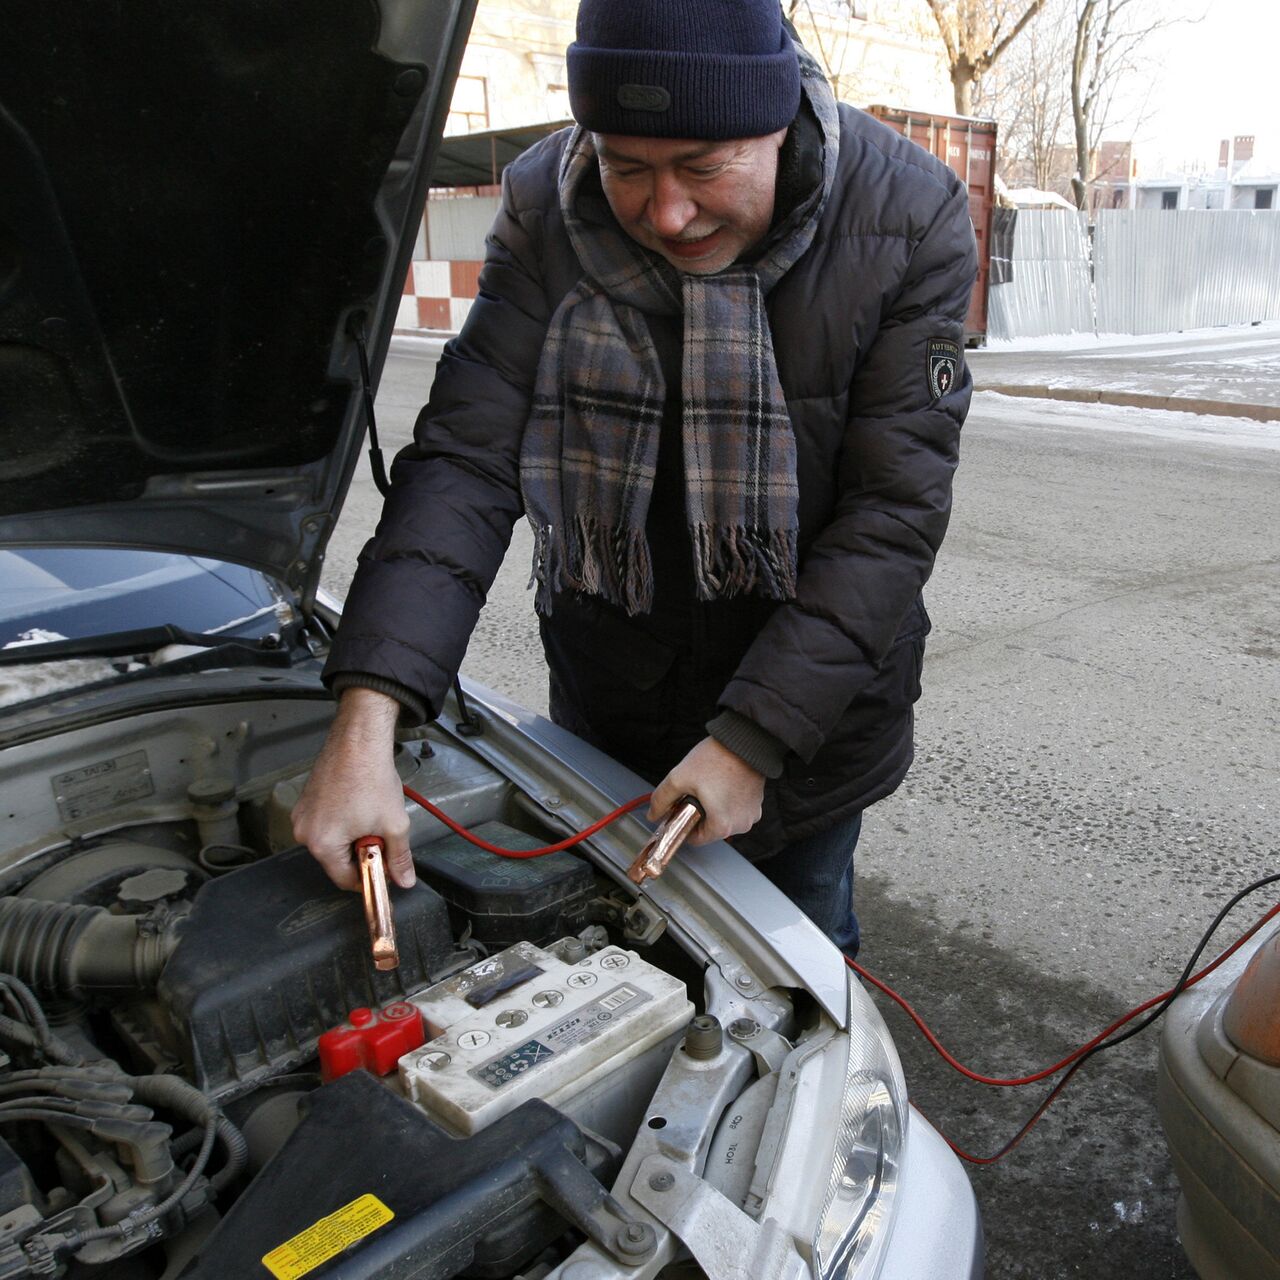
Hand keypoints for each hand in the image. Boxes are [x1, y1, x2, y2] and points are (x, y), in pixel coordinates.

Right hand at [292, 688, 414, 891]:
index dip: (370, 878)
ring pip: (332, 840)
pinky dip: (344, 821)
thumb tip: (404, 880)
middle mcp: (304, 832)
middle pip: (337, 860)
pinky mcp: (306, 800)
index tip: (385, 870)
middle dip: (362, 853)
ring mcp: (302, 814)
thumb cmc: (371, 777)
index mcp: (321, 844)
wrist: (359, 740)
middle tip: (382, 835)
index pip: (345, 879)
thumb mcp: (394, 825)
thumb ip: (399, 858)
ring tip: (371, 814)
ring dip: (354, 836)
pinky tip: (360, 804)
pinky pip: (326, 822)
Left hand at [648, 736, 764, 846]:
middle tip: (696, 791)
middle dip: (699, 813)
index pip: (695, 839)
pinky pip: (736, 808)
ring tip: (711, 784)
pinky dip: (728, 799)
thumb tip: (653, 814)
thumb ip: (662, 799)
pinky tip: (723, 782)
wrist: (745, 740)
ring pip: (723, 818)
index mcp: (722, 825)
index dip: (683, 824)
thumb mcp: (679, 778)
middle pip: (710, 828)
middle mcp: (740, 825)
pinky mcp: (758, 803)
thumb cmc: (717, 758)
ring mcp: (751, 814)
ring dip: (714, 806)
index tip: (681, 809)